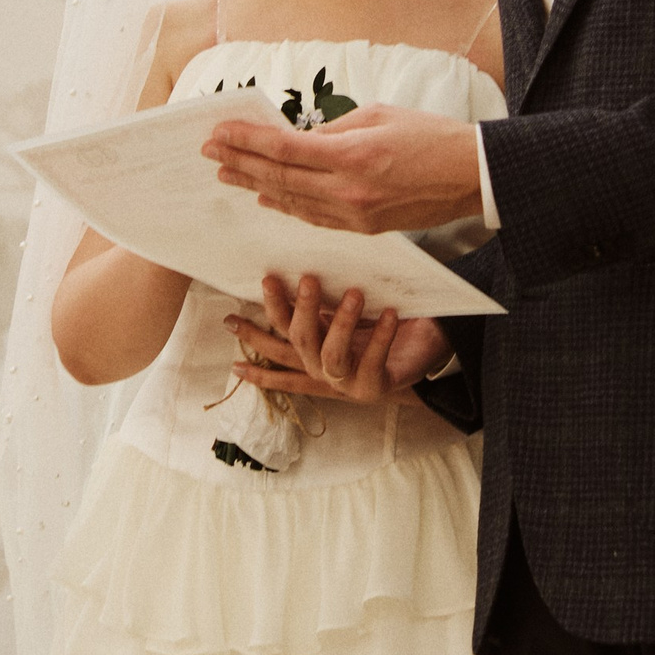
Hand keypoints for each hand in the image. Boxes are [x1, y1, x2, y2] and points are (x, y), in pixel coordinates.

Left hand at [200, 103, 482, 234]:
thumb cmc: (429, 135)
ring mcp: (354, 215)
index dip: (246, 140)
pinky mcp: (363, 228)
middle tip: (210, 152)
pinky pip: (314, 218)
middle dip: (240, 162)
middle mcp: (346, 191)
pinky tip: (266, 198)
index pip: (283, 148)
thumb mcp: (377, 116)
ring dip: (255, 186)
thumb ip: (333, 130)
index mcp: (350, 155)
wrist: (470, 176)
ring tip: (227, 174)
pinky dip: (286, 206)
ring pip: (291, 202)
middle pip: (279, 178)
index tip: (219, 132)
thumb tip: (300, 138)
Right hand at [227, 276, 449, 407]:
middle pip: (297, 342)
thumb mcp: (350, 308)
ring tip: (355, 293)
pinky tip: (389, 313)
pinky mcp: (373, 388)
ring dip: (341, 322)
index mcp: (313, 351)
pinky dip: (381, 336)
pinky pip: (372, 361)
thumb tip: (302, 265)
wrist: (428, 349)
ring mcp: (346, 383)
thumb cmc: (386, 321)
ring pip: (330, 354)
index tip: (226, 319)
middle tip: (308, 278)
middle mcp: (323, 370)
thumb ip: (326, 298)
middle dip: (298, 310)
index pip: (276, 341)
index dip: (252, 334)